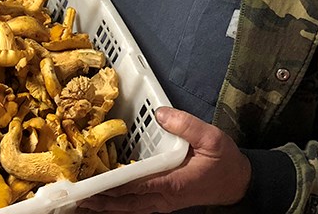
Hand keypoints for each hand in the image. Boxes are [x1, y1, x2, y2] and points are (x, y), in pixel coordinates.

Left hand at [77, 107, 250, 212]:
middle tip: (78, 197)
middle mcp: (165, 197)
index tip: (92, 183)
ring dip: (107, 207)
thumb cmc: (225, 162)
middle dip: (102, 201)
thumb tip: (160, 113)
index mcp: (173, 182)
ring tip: (84, 203)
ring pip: (130, 209)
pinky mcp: (164, 201)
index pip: (136, 185)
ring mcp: (164, 202)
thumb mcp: (212, 138)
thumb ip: (186, 125)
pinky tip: (105, 203)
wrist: (239, 184)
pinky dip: (119, 206)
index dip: (113, 185)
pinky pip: (136, 207)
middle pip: (127, 203)